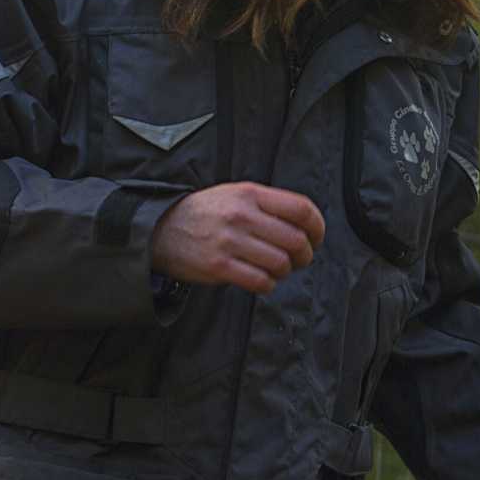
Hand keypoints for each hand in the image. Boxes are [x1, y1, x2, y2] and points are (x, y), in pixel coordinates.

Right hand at [151, 183, 325, 294]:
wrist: (162, 229)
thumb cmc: (207, 214)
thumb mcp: (236, 195)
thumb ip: (268, 206)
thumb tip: (306, 226)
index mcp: (250, 194)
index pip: (301, 209)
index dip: (318, 227)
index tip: (316, 238)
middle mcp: (241, 216)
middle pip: (296, 240)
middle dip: (305, 255)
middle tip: (299, 260)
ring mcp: (229, 242)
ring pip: (281, 263)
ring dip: (285, 272)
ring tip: (277, 270)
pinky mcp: (219, 266)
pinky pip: (261, 282)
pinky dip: (268, 285)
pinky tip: (262, 280)